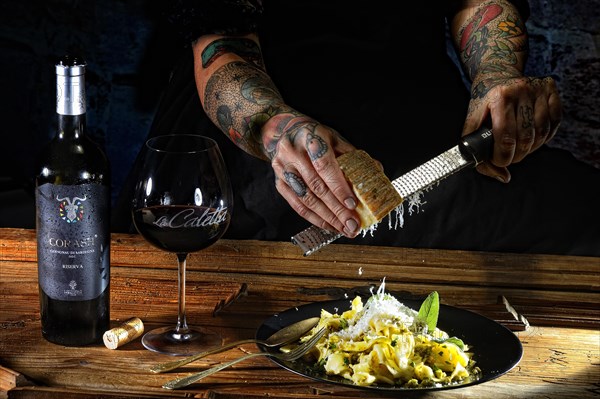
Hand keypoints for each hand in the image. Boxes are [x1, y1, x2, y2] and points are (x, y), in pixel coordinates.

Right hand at [265, 116, 360, 236]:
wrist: (285, 133)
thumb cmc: (317, 138)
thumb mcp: (335, 140)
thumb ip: (353, 156)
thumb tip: (377, 171)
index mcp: (311, 137)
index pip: (325, 166)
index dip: (339, 187)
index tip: (352, 204)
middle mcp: (293, 153)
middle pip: (316, 186)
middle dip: (336, 210)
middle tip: (352, 225)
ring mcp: (283, 169)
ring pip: (306, 199)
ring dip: (327, 218)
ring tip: (344, 229)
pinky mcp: (279, 183)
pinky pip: (297, 205)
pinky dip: (314, 218)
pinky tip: (329, 225)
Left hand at [463, 75, 561, 181]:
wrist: (496, 75)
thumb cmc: (484, 103)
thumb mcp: (472, 122)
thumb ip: (478, 151)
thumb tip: (502, 176)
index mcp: (499, 97)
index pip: (506, 137)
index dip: (503, 157)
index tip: (500, 161)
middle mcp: (521, 90)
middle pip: (525, 138)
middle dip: (517, 155)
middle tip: (510, 156)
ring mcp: (538, 88)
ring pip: (542, 133)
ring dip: (531, 148)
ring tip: (520, 147)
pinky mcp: (551, 89)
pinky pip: (554, 123)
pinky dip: (545, 136)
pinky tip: (533, 136)